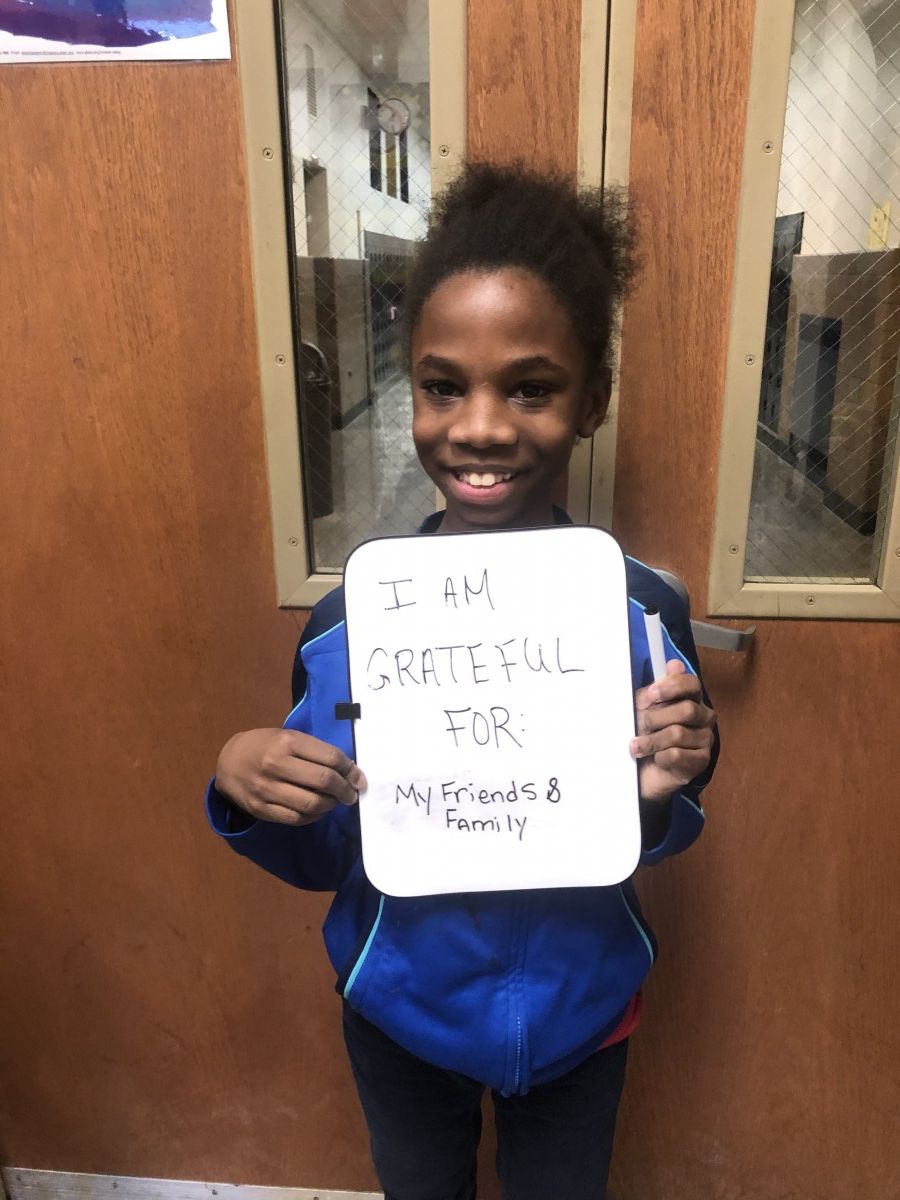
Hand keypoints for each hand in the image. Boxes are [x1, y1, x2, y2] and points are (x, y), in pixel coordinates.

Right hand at [215, 728, 366, 826]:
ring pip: (312, 804)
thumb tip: (350, 771)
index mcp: (287, 741)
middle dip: (345, 790)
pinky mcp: (261, 809)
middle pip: (323, 781)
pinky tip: (317, 810)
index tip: (358, 778)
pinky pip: (296, 818)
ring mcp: (267, 789)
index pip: (330, 757)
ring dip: (331, 805)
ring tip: (334, 801)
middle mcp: (276, 764)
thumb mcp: (288, 737)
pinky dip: (313, 816)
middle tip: (351, 794)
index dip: (350, 769)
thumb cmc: (265, 745)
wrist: (228, 762)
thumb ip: (316, 751)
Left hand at [630, 660, 715, 802]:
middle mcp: (704, 717)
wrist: (642, 771)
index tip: (651, 695)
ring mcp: (705, 740)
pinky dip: (660, 756)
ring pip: (678, 733)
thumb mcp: (644, 708)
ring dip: (651, 740)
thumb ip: (656, 689)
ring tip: (637, 747)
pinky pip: (677, 755)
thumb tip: (674, 664)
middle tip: (641, 725)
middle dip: (656, 718)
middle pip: (687, 709)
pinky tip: (656, 759)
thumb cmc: (645, 734)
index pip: (692, 683)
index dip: (672, 687)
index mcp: (691, 699)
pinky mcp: (701, 762)